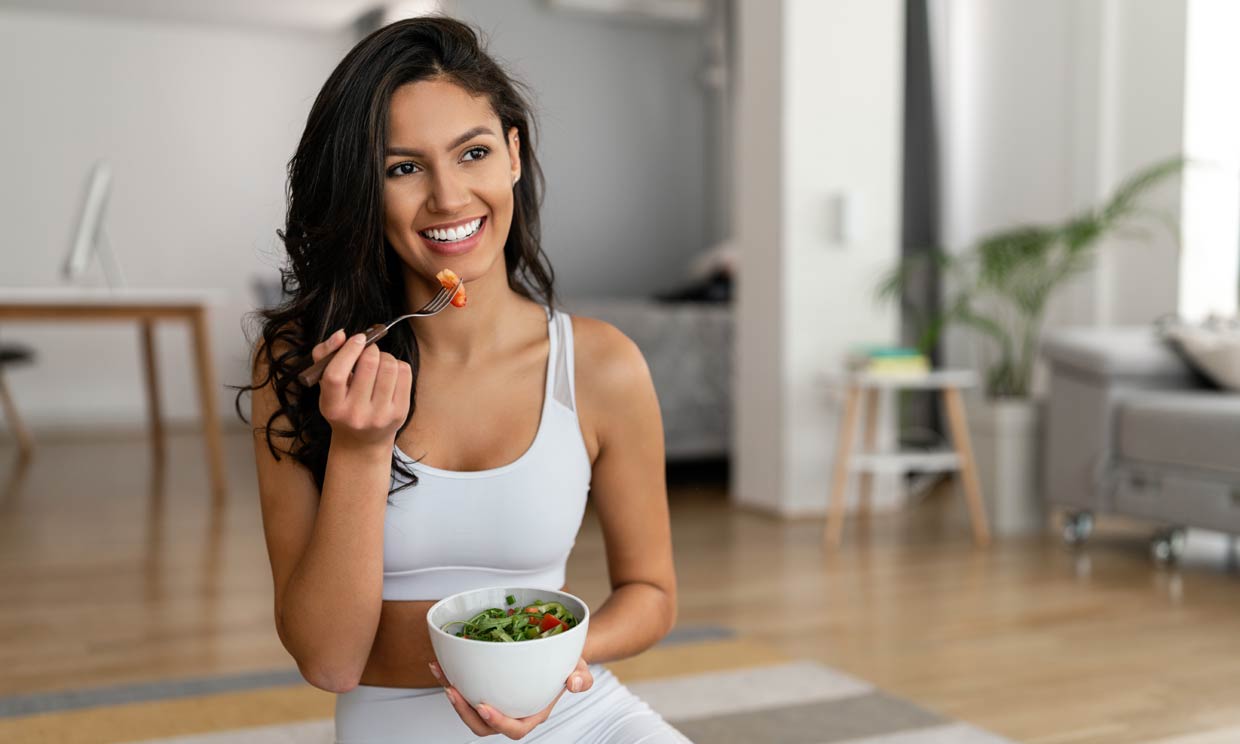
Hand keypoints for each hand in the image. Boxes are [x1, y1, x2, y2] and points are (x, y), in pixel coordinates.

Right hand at [312, 329, 411, 446]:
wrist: (362, 440)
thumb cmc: (342, 404)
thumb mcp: (326, 386)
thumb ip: (325, 355)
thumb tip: (341, 335)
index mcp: (332, 407)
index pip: (336, 375)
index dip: (348, 351)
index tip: (357, 338)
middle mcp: (356, 414)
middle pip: (368, 365)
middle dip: (370, 349)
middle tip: (367, 351)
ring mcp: (380, 416)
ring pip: (389, 366)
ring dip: (384, 356)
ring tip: (378, 363)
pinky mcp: (400, 413)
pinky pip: (404, 373)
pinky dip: (397, 365)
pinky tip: (389, 373)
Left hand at [428, 657, 593, 739]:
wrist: (557, 655)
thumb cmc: (567, 666)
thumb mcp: (579, 668)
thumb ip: (581, 678)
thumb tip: (574, 684)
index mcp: (531, 714)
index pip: (514, 729)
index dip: (497, 722)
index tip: (484, 707)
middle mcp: (510, 712)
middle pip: (483, 725)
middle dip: (464, 712)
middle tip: (453, 690)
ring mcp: (496, 701)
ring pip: (469, 710)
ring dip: (452, 695)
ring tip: (442, 675)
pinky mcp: (484, 688)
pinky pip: (464, 689)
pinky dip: (450, 678)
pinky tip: (440, 663)